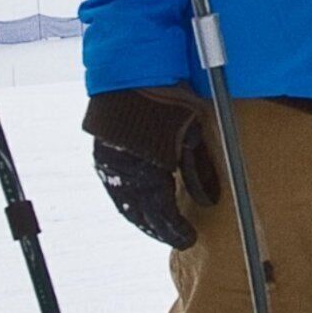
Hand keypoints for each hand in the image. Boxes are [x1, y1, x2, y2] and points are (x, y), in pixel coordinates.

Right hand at [86, 88, 215, 248]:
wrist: (130, 74)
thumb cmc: (166, 101)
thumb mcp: (192, 134)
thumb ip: (199, 170)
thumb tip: (208, 200)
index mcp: (148, 174)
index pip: (161, 214)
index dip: (175, 230)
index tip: (188, 238)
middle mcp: (124, 176)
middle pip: (140, 215)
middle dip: (156, 228)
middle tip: (171, 236)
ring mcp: (110, 166)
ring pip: (124, 204)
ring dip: (140, 217)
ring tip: (153, 224)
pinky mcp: (102, 155)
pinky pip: (114, 188)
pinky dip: (127, 199)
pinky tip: (136, 200)